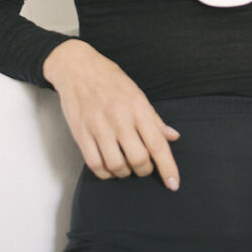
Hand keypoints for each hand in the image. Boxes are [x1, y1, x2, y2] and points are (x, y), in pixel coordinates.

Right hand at [43, 40, 180, 187]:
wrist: (78, 67)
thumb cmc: (110, 80)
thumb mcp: (137, 93)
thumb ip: (154, 119)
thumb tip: (173, 137)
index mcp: (137, 107)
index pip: (157, 143)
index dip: (168, 167)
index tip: (173, 184)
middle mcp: (119, 117)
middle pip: (138, 159)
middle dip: (144, 170)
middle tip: (143, 167)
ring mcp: (98, 126)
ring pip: (116, 165)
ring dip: (125, 173)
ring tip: (126, 166)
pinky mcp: (80, 133)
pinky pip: (95, 164)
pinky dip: (105, 173)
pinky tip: (109, 168)